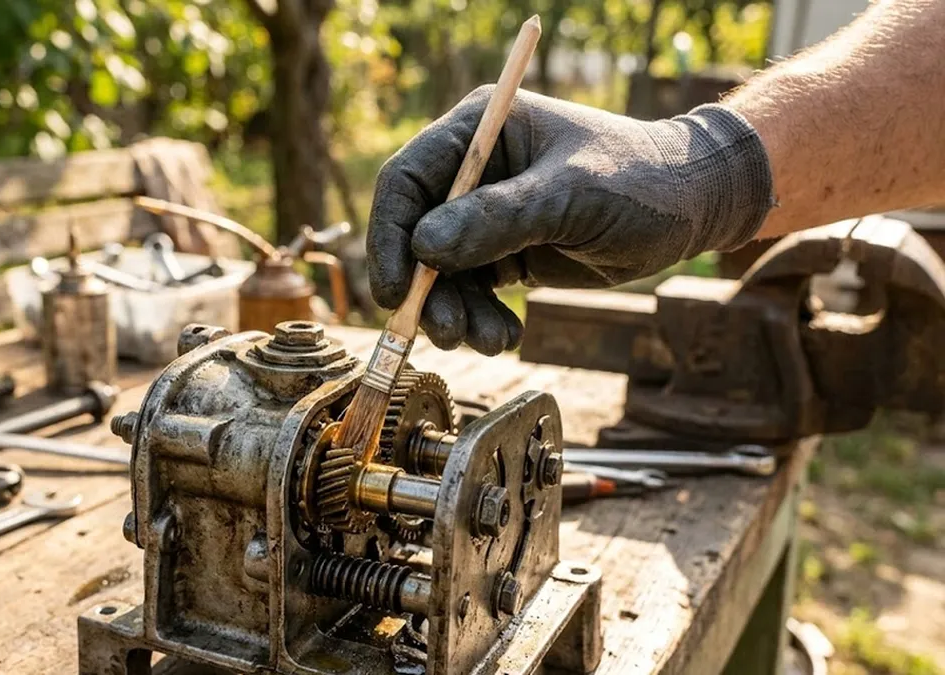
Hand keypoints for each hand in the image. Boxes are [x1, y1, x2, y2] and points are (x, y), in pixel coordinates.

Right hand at [367, 86, 772, 354]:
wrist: (693, 209)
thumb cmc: (641, 181)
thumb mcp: (571, 197)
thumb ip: (498, 220)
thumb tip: (424, 249)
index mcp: (479, 131)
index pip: (406, 180)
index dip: (390, 236)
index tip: (396, 291)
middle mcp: (472, 171)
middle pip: (414, 233)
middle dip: (426, 289)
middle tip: (445, 332)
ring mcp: (484, 214)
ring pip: (439, 273)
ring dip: (455, 313)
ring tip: (490, 340)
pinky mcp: (502, 251)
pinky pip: (471, 292)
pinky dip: (480, 320)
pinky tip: (506, 335)